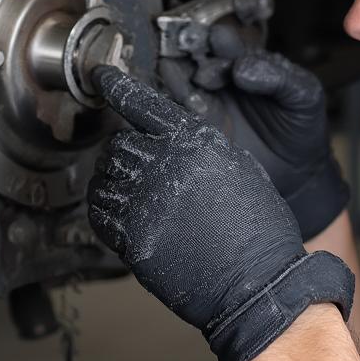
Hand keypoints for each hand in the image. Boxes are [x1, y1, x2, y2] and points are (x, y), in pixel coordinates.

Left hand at [87, 66, 353, 360]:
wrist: (260, 284)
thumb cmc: (259, 230)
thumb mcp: (239, 169)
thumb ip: (202, 148)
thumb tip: (173, 141)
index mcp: (195, 141)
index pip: (142, 103)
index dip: (117, 86)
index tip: (101, 76)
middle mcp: (165, 164)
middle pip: (118, 141)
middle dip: (122, 150)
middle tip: (132, 164)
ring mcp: (145, 201)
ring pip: (104, 174)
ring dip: (112, 179)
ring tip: (129, 191)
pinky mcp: (132, 237)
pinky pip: (99, 212)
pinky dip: (104, 208)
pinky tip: (119, 213)